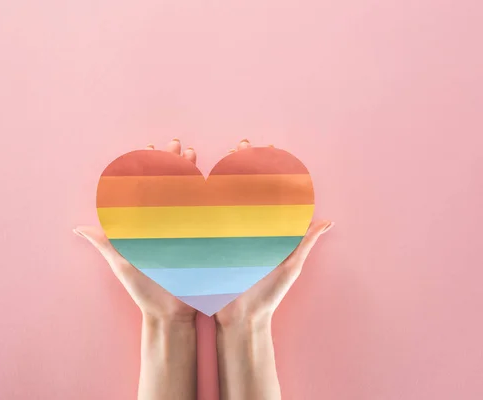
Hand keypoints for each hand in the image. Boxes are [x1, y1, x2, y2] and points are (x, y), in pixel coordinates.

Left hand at [73, 139, 197, 322]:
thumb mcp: (123, 264)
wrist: (171, 314)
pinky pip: (202, 212)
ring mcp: (181, 231)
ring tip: (192, 152)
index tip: (149, 147)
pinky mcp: (198, 239)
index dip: (146, 167)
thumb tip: (79, 228)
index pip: (144, 189)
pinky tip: (212, 179)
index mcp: (143, 226)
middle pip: (167, 186)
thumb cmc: (144, 291)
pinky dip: (206, 193)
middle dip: (171, 162)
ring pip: (186, 194)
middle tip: (176, 144)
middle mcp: (162, 225)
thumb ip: (106, 243)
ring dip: (188, 172)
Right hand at [215, 139, 332, 328]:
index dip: (269, 169)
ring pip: (220, 199)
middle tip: (241, 144)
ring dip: (218, 175)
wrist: (240, 320)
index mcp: (264, 230)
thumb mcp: (289, 268)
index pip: (267, 192)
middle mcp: (244, 229)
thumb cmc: (268, 295)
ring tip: (218, 155)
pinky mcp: (209, 245)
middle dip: (242, 164)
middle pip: (242, 189)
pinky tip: (190, 183)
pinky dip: (197, 200)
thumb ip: (303, 244)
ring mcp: (225, 236)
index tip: (269, 147)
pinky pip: (203, 219)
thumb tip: (326, 222)